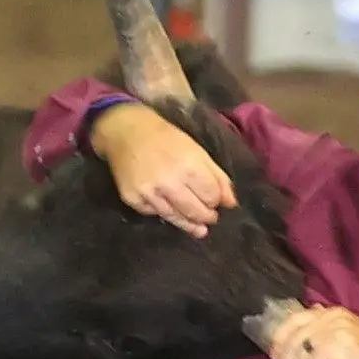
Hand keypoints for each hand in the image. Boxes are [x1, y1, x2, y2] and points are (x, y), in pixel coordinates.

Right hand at [90, 102, 237, 237]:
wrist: (126, 132)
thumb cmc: (166, 138)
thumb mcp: (197, 151)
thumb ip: (217, 177)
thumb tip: (232, 203)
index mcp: (188, 166)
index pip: (211, 196)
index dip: (216, 201)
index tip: (215, 201)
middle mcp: (168, 182)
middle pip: (195, 212)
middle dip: (206, 217)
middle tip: (209, 217)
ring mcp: (149, 193)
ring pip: (176, 219)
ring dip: (189, 223)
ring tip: (198, 227)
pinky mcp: (133, 200)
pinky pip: (155, 214)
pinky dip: (164, 213)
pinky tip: (169, 209)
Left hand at [267, 304, 358, 358]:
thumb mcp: (347, 339)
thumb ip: (324, 335)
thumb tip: (296, 343)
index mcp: (333, 312)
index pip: (295, 319)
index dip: (280, 338)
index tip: (274, 355)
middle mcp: (332, 316)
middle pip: (293, 338)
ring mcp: (335, 329)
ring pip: (299, 353)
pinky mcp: (337, 346)